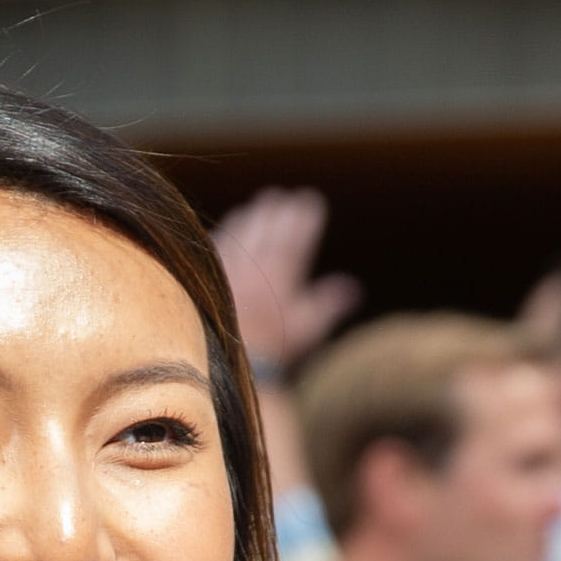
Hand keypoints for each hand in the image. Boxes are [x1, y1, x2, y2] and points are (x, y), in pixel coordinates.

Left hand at [213, 188, 361, 367]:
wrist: (230, 363)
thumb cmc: (273, 348)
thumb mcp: (307, 328)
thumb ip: (328, 304)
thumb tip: (352, 288)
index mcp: (282, 278)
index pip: (297, 240)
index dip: (306, 219)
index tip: (312, 200)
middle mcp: (256, 269)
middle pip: (270, 231)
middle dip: (281, 211)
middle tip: (287, 197)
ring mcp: (230, 269)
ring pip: (244, 232)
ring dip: (256, 216)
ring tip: (263, 203)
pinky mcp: (208, 274)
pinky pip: (220, 243)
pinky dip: (230, 229)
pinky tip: (233, 222)